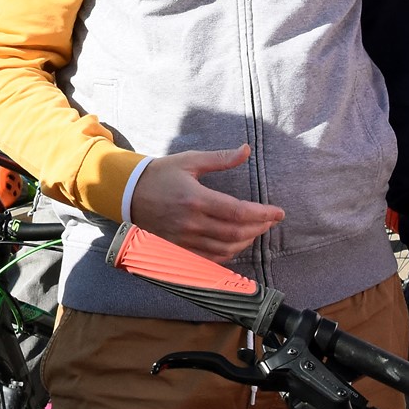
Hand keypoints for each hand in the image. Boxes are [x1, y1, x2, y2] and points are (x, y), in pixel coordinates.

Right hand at [128, 145, 282, 262]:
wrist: (129, 193)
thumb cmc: (161, 174)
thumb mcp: (190, 160)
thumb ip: (220, 159)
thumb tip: (246, 150)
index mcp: (196, 199)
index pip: (238, 212)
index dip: (262, 214)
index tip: (279, 212)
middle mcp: (192, 222)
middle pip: (236, 233)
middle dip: (259, 228)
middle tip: (271, 220)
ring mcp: (185, 239)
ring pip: (225, 248)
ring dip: (247, 241)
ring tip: (257, 230)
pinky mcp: (179, 248)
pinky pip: (210, 258)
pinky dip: (229, 253)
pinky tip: (237, 243)